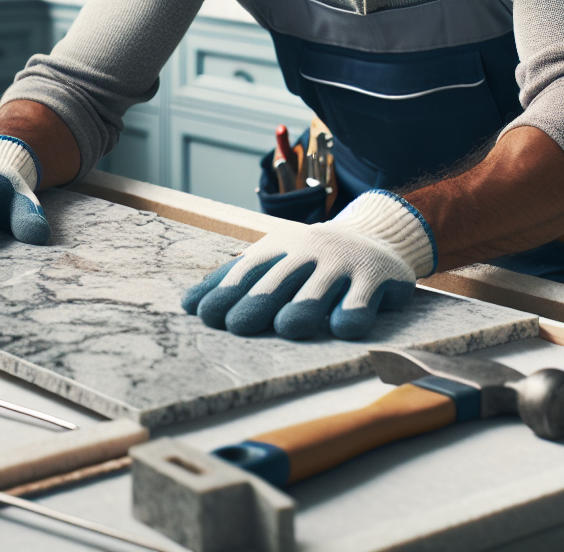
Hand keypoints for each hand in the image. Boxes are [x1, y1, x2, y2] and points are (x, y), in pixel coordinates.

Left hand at [182, 190, 436, 339]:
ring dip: (303, 307)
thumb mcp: (275, 258)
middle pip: (280, 279)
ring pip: (319, 288)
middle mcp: (309, 252)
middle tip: (238, 325)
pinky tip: (341, 327)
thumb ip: (236, 279)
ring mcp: (343, 264)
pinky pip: (361, 299)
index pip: (248, 270)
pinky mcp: (376, 278)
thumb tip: (188, 304)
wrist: (375, 236)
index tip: (205, 315)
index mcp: (280, 248)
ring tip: (288, 327)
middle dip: (258, 302)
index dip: (226, 292)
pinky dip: (351, 313)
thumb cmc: (312, 257)